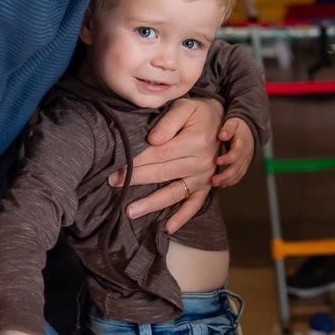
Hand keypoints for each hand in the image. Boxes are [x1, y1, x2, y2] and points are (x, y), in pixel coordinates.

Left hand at [109, 97, 222, 231]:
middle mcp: (201, 161)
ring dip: (151, 203)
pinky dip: (183, 217)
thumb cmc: (197, 113)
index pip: (159, 153)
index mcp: (195, 140)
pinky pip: (195, 204)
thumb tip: (152, 139)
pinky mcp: (206, 186)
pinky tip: (168, 228)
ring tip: (130, 211)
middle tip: (113, 182)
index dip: (137, 160)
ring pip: (174, 193)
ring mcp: (204, 176)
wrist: (220, 121)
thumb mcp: (184, 107)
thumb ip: (168, 122)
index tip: (117, 165)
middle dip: (135, 178)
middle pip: (162, 173)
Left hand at [212, 117, 253, 187]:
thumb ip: (228, 128)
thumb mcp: (233, 122)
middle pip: (237, 167)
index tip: (217, 161)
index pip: (237, 153)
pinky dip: (231, 181)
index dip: (228, 158)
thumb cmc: (238, 126)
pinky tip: (222, 184)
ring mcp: (246, 161)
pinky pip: (239, 175)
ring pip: (238, 174)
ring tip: (214, 183)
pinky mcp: (244, 165)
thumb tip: (222, 135)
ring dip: (227, 180)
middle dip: (226, 175)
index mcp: (242, 143)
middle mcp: (245, 154)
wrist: (250, 130)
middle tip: (214, 180)